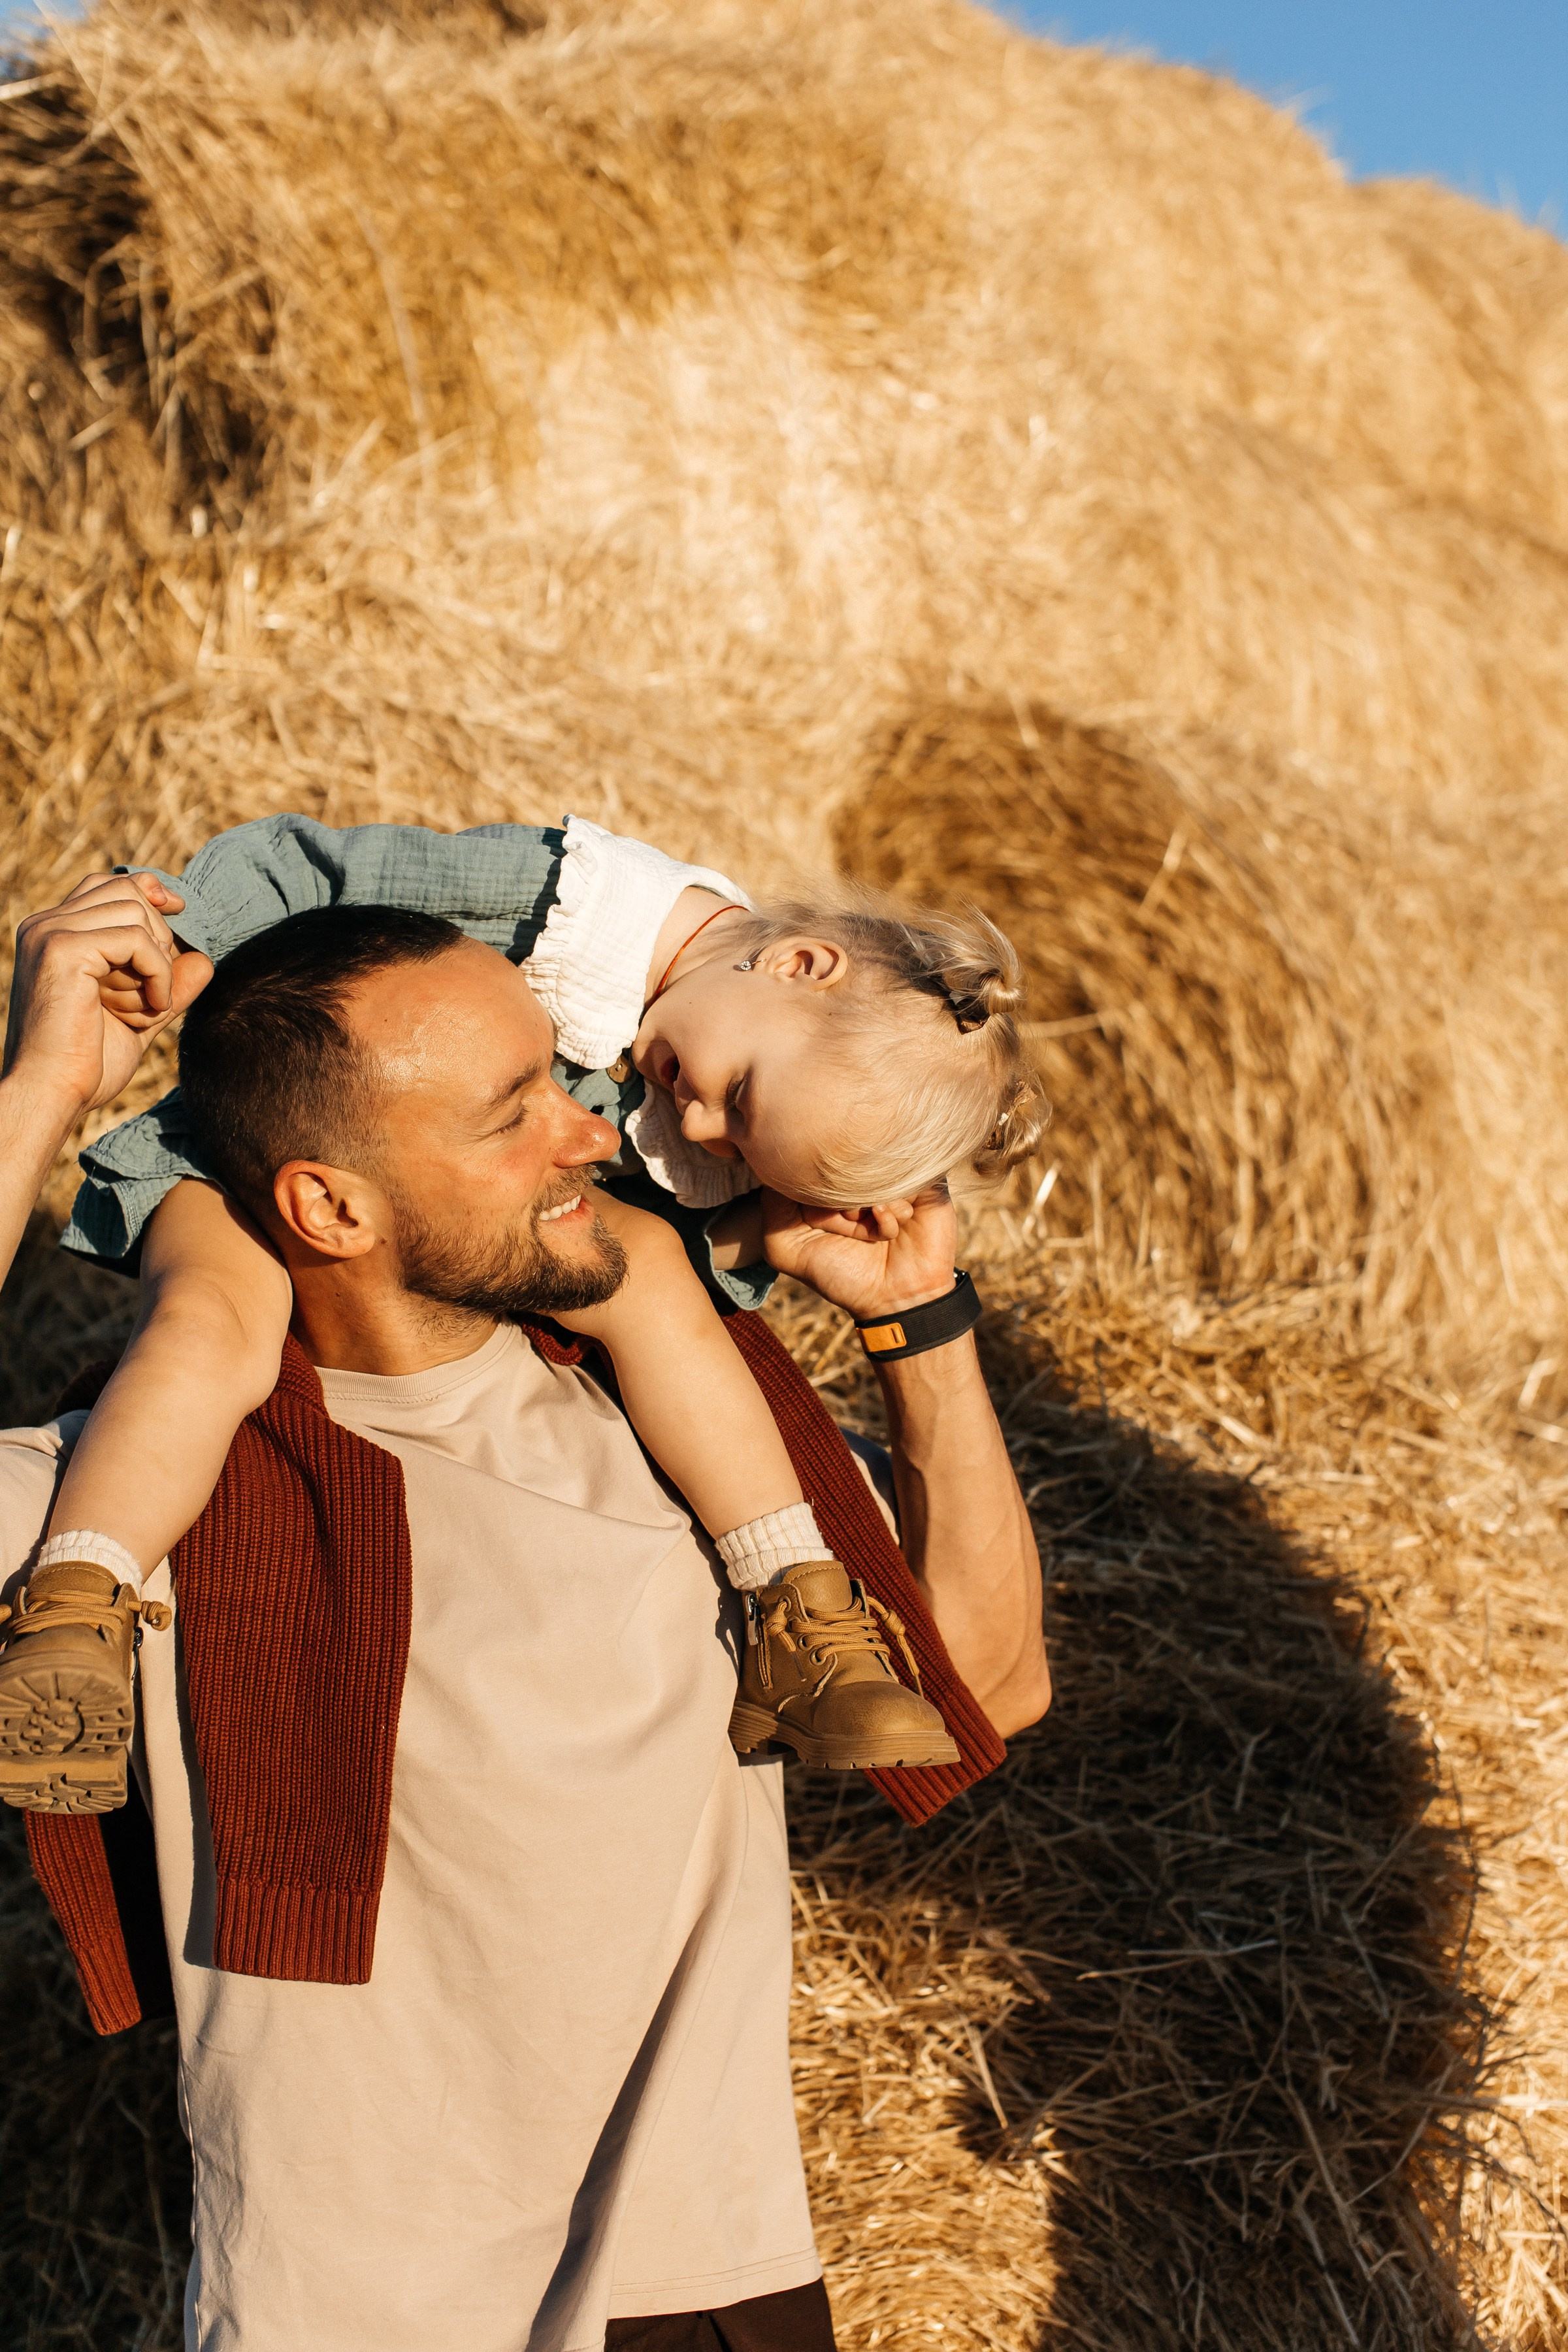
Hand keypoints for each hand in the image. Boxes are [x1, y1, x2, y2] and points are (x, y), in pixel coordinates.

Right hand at [4, 872, 212, 1119]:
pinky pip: (136, 938)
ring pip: (135, 910)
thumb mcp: (139, 1015)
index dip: (149, 891)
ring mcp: (51, 933)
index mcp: (53, 934)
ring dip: (158, 962)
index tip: (179, 912)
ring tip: (146, 1007)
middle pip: (126, 889)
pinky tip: (153, 1009)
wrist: (52, 1095)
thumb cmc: (87, 1065)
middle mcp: (45, 925)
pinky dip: (158, 973)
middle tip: (153, 993)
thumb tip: (204, 957)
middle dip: (158, 938)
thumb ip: (167, 984)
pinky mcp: (63, 949)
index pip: (107, 883)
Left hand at [760, 1184, 958, 1321]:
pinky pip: (902, 1180)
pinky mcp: (922, 1181)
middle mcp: (857, 1174)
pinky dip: (891, 1212)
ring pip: (870, 1171)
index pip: (806, 1166)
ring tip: (873, 1234)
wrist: (895, 1299)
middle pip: (836, 1165)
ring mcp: (890, 1174)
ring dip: (867, 1210)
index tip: (819, 1225)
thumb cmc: (840, 1274)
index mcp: (827, 1184)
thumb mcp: (786, 1248)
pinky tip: (893, 1232)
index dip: (809, 1198)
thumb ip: (773, 1207)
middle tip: (851, 1228)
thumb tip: (776, 1166)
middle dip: (838, 1205)